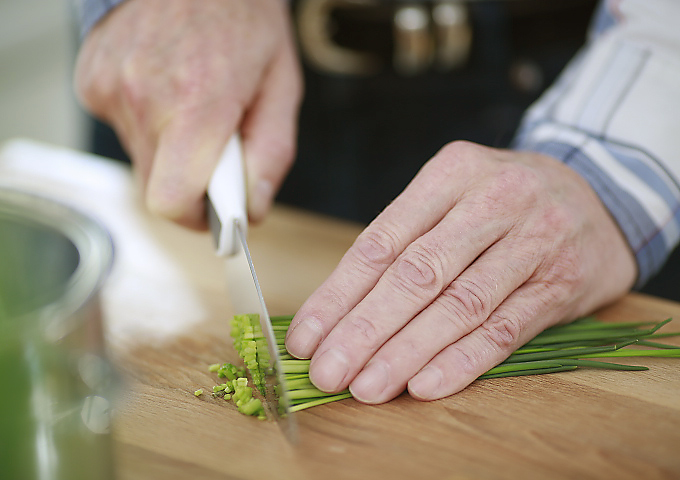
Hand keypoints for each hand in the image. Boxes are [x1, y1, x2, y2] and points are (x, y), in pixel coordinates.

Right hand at [74, 0, 301, 228]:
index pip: (173, 201)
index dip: (196, 218)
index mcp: (199, 102)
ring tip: (190, 101)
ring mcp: (110, 87)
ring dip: (169, 146)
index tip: (215, 211)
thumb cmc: (242, 18)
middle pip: (157, 186)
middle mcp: (145, 97)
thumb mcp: (281, 84)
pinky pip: (122, 128)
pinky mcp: (91, 82)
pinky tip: (164, 85)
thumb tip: (254, 210)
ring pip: (140, 158)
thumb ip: (271, 153)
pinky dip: (146, 121)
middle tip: (213, 142)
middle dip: (190, 179)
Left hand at [285, 141, 636, 403]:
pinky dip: (464, 360)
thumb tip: (337, 312)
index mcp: (451, 172)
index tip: (305, 338)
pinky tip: (425, 385)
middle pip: (417, 274)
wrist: (596, 194)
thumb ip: (403, 242)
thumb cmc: (501, 202)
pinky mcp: (564, 282)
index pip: (381, 242)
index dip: (338, 295)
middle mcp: (495, 199)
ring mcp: (535, 239)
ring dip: (407, 352)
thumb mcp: (452, 195)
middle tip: (328, 373)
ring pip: (459, 304)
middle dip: (365, 330)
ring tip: (367, 387)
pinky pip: (507, 327)